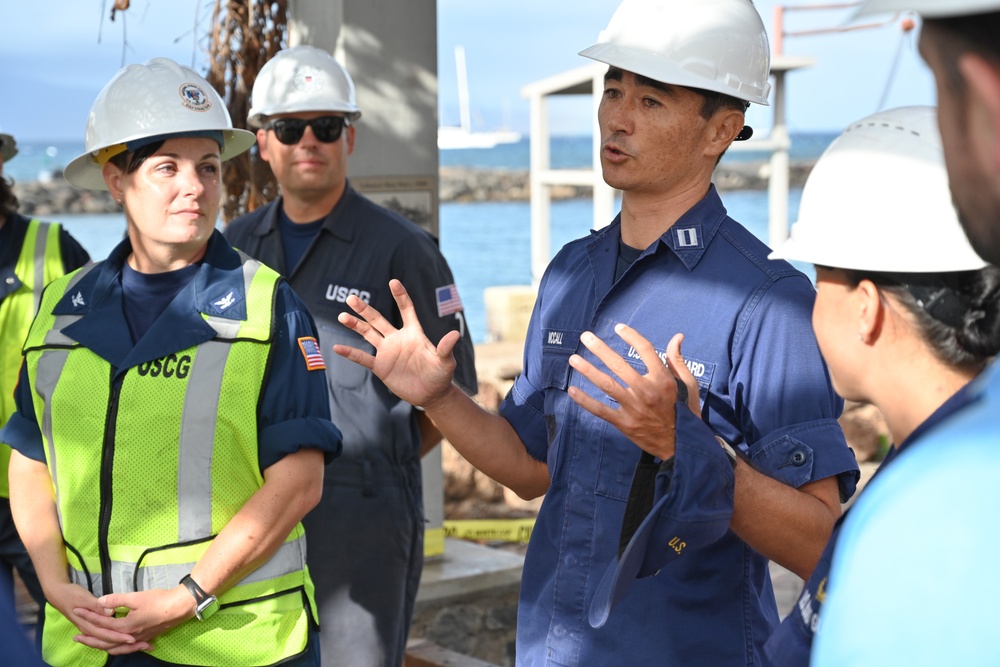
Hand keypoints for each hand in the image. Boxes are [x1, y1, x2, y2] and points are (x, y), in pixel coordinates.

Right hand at [43, 581, 149, 653]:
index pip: (105, 634)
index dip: (119, 637)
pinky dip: (119, 641)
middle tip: (145, 645)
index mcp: (87, 625)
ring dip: (125, 646)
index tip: (133, 638)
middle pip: (109, 643)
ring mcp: (92, 630)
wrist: (58, 594)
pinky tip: (131, 640)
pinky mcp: (94, 627)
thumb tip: (109, 613)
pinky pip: (107, 639)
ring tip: (143, 645)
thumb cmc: (71, 595)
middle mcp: (90, 631)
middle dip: (126, 646)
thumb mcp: (84, 598)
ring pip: (109, 643)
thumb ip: (96, 606)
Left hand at [73, 586, 193, 654]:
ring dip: (101, 646)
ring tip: (91, 643)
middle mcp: (129, 636)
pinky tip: (116, 646)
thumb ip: (117, 600)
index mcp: (125, 626)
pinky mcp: (145, 638)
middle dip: (89, 638)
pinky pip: (125, 648)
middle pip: (104, 641)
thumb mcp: (136, 597)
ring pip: (115, 648)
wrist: (180, 607)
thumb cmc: (159, 600)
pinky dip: (117, 648)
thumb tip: (100, 601)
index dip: (88, 615)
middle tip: (75, 637)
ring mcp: (138, 639)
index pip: (101, 622)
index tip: (76, 610)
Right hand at [334, 279, 460, 409]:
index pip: (406, 310)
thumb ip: (446, 348)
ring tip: (342, 316)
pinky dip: (350, 353)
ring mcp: (387, 352)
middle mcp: (398, 339)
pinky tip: (336, 348)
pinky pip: (362, 358)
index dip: (400, 296)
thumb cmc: (441, 375)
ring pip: (368, 334)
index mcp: (414, 333)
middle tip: (351, 297)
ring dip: (355, 325)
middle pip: (378, 320)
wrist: (431, 394)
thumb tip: (455, 334)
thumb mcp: (445, 362)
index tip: (393, 281)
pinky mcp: (381, 367)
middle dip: (365, 309)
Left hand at [567, 326, 699, 459]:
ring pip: (607, 385)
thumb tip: (676, 336)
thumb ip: (678, 360)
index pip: (645, 350)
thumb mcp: (689, 385)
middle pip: (619, 365)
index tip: (618, 328)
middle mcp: (647, 391)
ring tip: (573, 359)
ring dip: (588, 370)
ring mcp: (634, 408)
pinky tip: (572, 390)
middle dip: (600, 349)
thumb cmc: (685, 412)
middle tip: (585, 336)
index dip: (631, 336)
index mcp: (663, 379)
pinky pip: (601, 410)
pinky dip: (585, 401)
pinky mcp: (624, 423)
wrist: (682, 446)